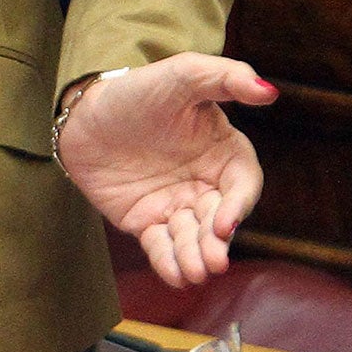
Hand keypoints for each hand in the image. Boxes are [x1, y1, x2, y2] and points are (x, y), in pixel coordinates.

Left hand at [56, 53, 275, 287]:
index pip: (243, 184)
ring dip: (196, 257)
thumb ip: (226, 78)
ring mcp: (176, 204)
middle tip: (212, 259)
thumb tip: (268, 91)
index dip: (239, 206)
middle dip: (217, 242)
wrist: (82, 111)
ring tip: (195, 271)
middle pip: (220, 219)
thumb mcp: (181, 75)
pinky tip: (175, 275)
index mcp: (222, 152)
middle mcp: (204, 183)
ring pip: (193, 238)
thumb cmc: (138, 90)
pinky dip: (169, 262)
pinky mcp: (146, 221)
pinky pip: (162, 247)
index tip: (226, 222)